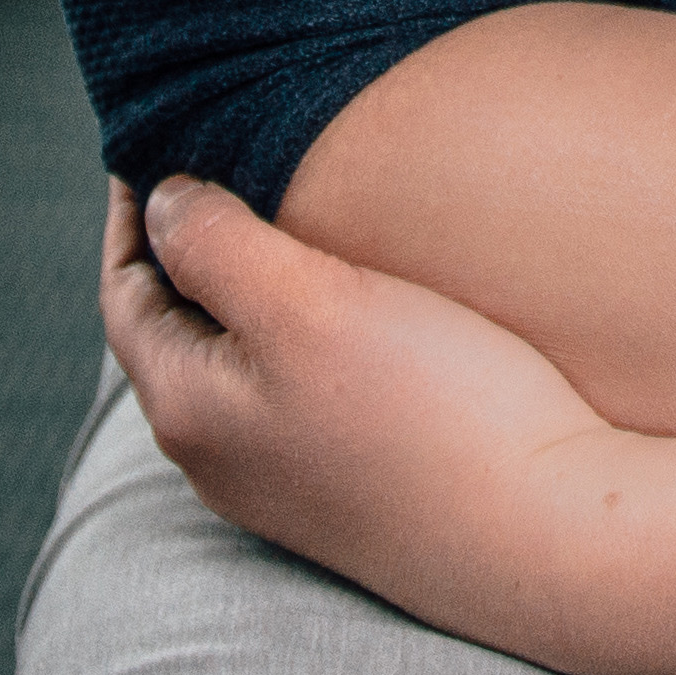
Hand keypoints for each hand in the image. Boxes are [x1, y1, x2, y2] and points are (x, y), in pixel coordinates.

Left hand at [104, 174, 621, 639]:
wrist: (550, 538)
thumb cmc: (428, 412)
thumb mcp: (305, 304)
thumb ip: (215, 245)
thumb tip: (160, 202)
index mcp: (189, 409)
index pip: (125, 293)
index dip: (132, 212)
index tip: (156, 136)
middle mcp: (223, 459)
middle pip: (174, 331)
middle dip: (184, 246)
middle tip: (214, 161)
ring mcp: (289, 484)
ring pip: (236, 363)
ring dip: (241, 290)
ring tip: (280, 215)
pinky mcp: (353, 490)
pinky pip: (293, 393)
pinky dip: (295, 331)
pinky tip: (349, 304)